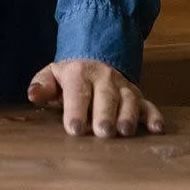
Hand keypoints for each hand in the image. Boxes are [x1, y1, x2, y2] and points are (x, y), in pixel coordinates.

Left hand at [28, 59, 163, 137]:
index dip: (75, 110)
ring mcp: (123, 86)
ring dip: (128, 115)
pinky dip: (154, 115)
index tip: (74, 129)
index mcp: (79, 73)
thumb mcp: (52, 75)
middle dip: (105, 114)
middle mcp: (103, 77)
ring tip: (125, 132)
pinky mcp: (138, 95)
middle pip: (105, 96)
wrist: (95, 56)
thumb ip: (42, 85)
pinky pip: (148, 104)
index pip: (77, 91)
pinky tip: (157, 128)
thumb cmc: (70, 76)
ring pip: (128, 99)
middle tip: (102, 132)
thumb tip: (33, 96)